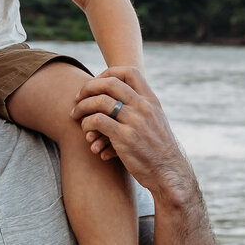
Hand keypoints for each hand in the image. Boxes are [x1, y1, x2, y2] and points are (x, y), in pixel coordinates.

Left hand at [72, 67, 192, 201]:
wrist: (168, 173)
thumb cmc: (159, 150)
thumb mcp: (156, 122)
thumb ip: (143, 108)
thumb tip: (125, 97)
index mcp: (151, 101)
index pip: (129, 72)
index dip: (108, 73)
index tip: (97, 82)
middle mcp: (143, 107)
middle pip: (110, 83)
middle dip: (89, 87)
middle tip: (78, 97)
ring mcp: (134, 121)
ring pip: (100, 101)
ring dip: (82, 107)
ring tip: (75, 114)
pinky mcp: (124, 138)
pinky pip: (97, 121)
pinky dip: (87, 124)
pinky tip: (86, 130)